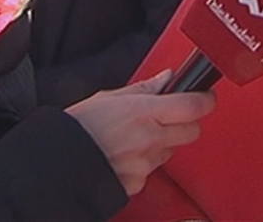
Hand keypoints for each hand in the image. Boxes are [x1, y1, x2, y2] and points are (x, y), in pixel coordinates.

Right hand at [65, 69, 214, 195]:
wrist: (57, 162)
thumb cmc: (78, 127)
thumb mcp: (109, 97)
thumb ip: (144, 89)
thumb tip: (167, 79)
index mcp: (143, 111)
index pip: (193, 106)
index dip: (205, 100)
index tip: (206, 97)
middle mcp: (149, 138)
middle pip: (192, 131)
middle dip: (186, 123)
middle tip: (170, 117)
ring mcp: (145, 163)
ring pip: (171, 151)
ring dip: (162, 143)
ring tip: (134, 137)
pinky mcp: (139, 183)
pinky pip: (152, 170)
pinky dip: (144, 163)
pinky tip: (125, 155)